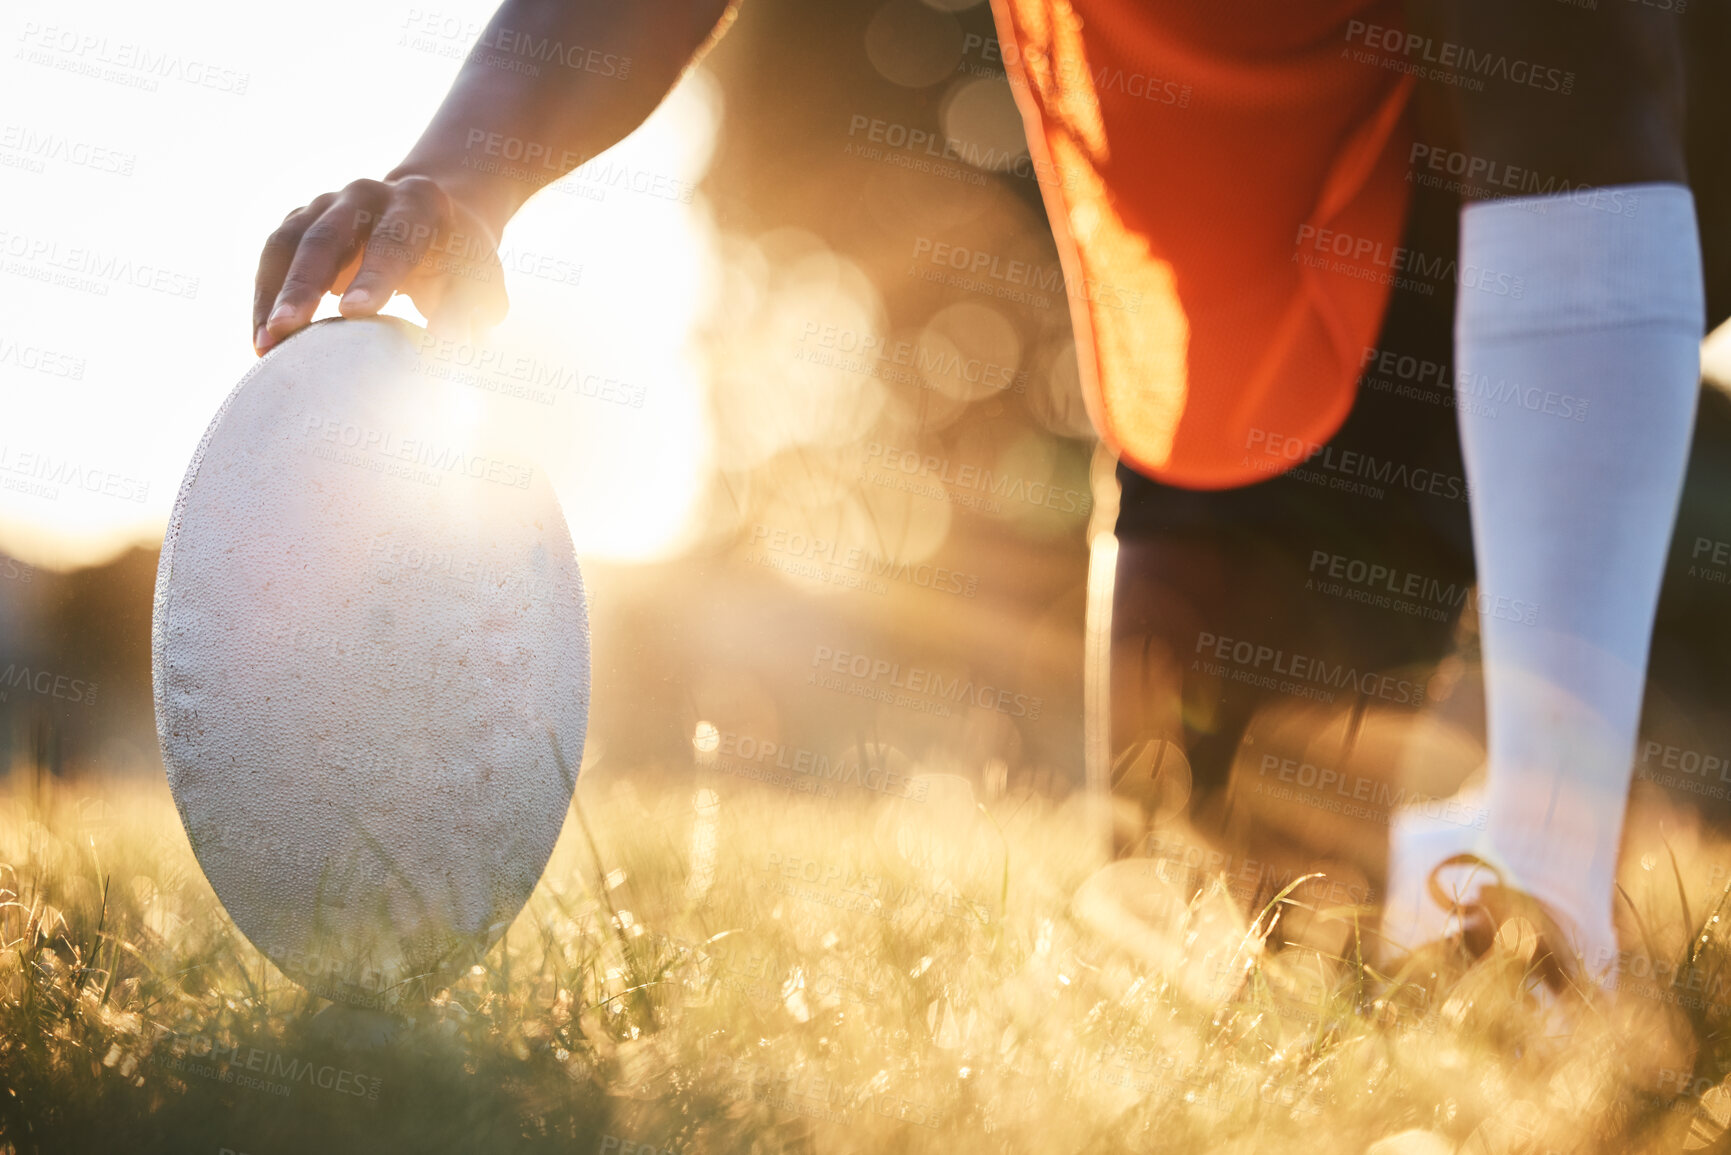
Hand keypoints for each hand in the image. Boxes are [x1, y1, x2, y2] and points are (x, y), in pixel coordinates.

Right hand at [252, 174, 507, 354]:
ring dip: (273, 295)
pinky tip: (261, 341)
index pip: (394, 238)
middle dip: (305, 284)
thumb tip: (447, 350)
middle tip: (287, 330)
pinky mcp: (300, 223)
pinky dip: (263, 298)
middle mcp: (365, 195)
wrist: (434, 221)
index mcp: (418, 202)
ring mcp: (326, 204)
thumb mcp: (476, 282)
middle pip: (327, 236)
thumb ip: (466, 311)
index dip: (373, 275)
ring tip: (266, 345)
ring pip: (289, 244)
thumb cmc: (458, 262)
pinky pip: (272, 258)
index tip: (353, 314)